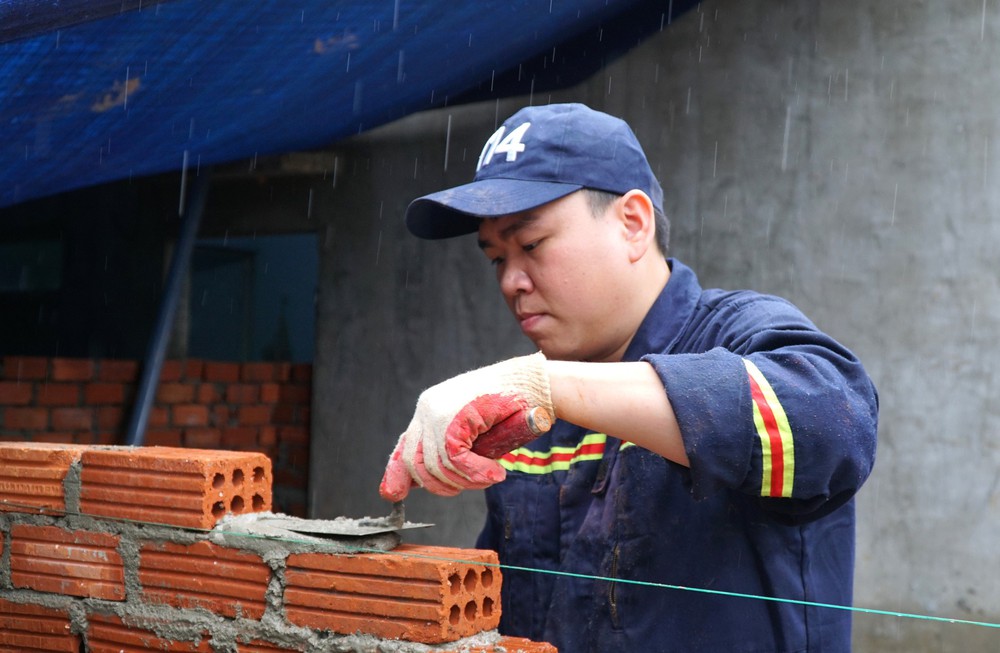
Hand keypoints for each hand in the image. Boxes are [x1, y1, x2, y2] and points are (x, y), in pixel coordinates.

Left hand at [379, 352, 552, 500]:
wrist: (536, 385)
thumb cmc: (511, 409)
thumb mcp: (473, 431)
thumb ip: (450, 448)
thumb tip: (421, 480)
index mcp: (429, 408)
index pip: (405, 446)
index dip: (398, 474)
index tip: (393, 494)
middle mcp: (428, 408)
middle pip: (416, 463)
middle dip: (441, 485)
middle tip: (470, 484)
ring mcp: (438, 412)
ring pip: (437, 465)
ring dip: (466, 480)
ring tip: (490, 476)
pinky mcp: (455, 418)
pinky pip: (456, 459)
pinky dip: (476, 472)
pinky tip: (495, 472)